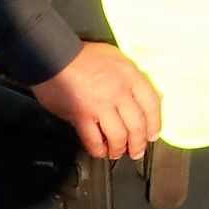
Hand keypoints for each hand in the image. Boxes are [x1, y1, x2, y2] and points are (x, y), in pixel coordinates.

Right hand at [37, 41, 162, 160]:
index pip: (152, 104)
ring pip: (118, 136)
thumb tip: (147, 95)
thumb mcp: (116, 58)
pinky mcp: (81, 115)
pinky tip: (99, 150)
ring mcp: (100, 105)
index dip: (155, 124)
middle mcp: (119, 92)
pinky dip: (98, 149)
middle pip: (137, 125)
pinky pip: (93, 140)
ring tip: (117, 152)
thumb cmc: (84, 56)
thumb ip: (132, 77)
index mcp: (130, 76)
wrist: (53, 56)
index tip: (153, 135)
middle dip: (139, 143)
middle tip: (137, 152)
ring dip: (119, 149)